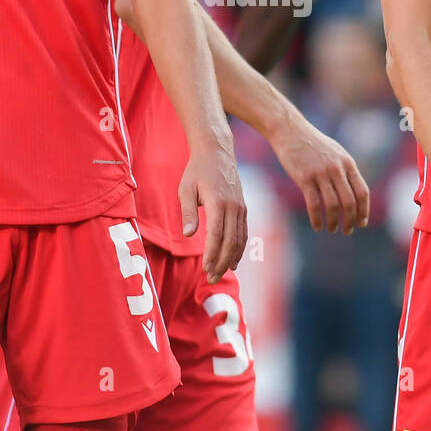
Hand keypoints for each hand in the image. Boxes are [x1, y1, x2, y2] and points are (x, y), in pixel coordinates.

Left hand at [179, 142, 246, 283]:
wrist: (217, 152)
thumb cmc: (197, 171)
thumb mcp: (186, 189)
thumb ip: (188, 212)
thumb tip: (188, 235)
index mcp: (219, 202)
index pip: (217, 234)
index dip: (212, 253)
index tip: (205, 268)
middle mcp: (234, 206)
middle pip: (230, 241)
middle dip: (221, 262)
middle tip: (212, 278)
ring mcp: (241, 207)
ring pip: (240, 239)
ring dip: (231, 258)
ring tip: (220, 273)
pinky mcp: (243, 208)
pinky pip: (244, 232)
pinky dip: (239, 248)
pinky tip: (233, 261)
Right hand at [270, 113, 369, 233]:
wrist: (290, 131)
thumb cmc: (313, 144)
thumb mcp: (336, 153)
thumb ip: (345, 171)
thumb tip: (354, 194)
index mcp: (347, 163)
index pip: (362, 192)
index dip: (364, 211)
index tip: (362, 223)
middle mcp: (336, 168)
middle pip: (349, 202)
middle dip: (350, 220)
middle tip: (347, 230)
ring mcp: (320, 173)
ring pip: (332, 205)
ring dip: (333, 222)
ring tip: (331, 229)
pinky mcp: (304, 178)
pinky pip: (314, 204)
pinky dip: (317, 219)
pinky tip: (317, 226)